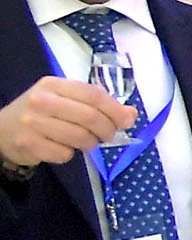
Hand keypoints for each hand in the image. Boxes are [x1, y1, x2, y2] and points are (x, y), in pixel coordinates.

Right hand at [0, 76, 132, 169]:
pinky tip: (63, 148)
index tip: (127, 121)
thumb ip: (97, 103)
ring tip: (87, 142)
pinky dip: (71, 154)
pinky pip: (64, 154)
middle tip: (109, 136)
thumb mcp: (66, 100)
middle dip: (107, 129)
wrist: (3, 129)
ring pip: (80, 137)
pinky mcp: (29, 144)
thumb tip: (131, 115)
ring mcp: (33, 123)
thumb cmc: (41, 112)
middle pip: (89, 117)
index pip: (93, 94)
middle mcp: (41, 101)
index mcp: (53, 85)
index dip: (115, 109)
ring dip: (91, 143)